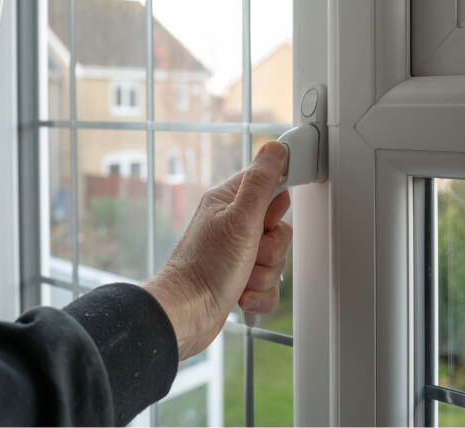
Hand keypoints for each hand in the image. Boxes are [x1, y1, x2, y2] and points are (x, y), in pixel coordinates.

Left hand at [143, 142, 291, 359]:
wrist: (185, 315)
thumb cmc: (205, 268)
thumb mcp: (240, 219)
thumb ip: (261, 183)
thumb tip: (274, 149)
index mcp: (229, 202)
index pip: (269, 186)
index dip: (275, 206)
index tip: (267, 220)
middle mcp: (232, 225)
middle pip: (278, 229)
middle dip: (271, 249)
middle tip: (250, 252)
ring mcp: (236, 254)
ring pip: (276, 260)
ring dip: (264, 274)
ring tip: (241, 278)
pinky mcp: (239, 280)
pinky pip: (269, 286)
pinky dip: (259, 295)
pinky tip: (240, 296)